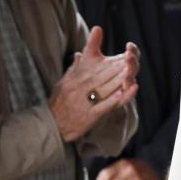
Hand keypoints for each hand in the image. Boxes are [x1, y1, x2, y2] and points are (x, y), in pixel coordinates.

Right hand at [48, 27, 137, 141]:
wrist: (49, 124)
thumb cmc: (58, 103)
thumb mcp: (63, 82)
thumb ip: (74, 69)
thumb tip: (80, 54)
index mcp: (74, 79)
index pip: (93, 67)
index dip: (109, 61)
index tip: (122, 55)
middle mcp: (79, 89)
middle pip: (101, 75)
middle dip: (117, 68)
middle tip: (131, 60)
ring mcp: (84, 103)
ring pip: (104, 89)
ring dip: (118, 81)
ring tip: (131, 72)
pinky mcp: (88, 116)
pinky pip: (102, 107)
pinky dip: (111, 100)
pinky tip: (122, 93)